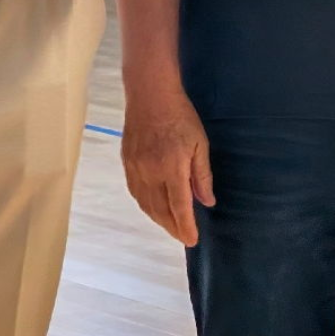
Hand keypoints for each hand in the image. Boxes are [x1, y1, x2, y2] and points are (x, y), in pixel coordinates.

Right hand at [121, 87, 213, 245]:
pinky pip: (135, 192)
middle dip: (172, 227)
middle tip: (183, 236)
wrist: (150, 95)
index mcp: (172, 167)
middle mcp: (151, 172)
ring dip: (158, 219)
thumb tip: (207, 201)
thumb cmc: (181, 116)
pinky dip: (145, 205)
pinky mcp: (127, 163)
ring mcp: (136, 168)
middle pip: (160, 210)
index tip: (191, 240)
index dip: (185, 227)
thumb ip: (202, 175)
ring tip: (171, 226)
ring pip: (146, 204)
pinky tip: (154, 207)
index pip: (179, 207)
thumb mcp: (200, 143)